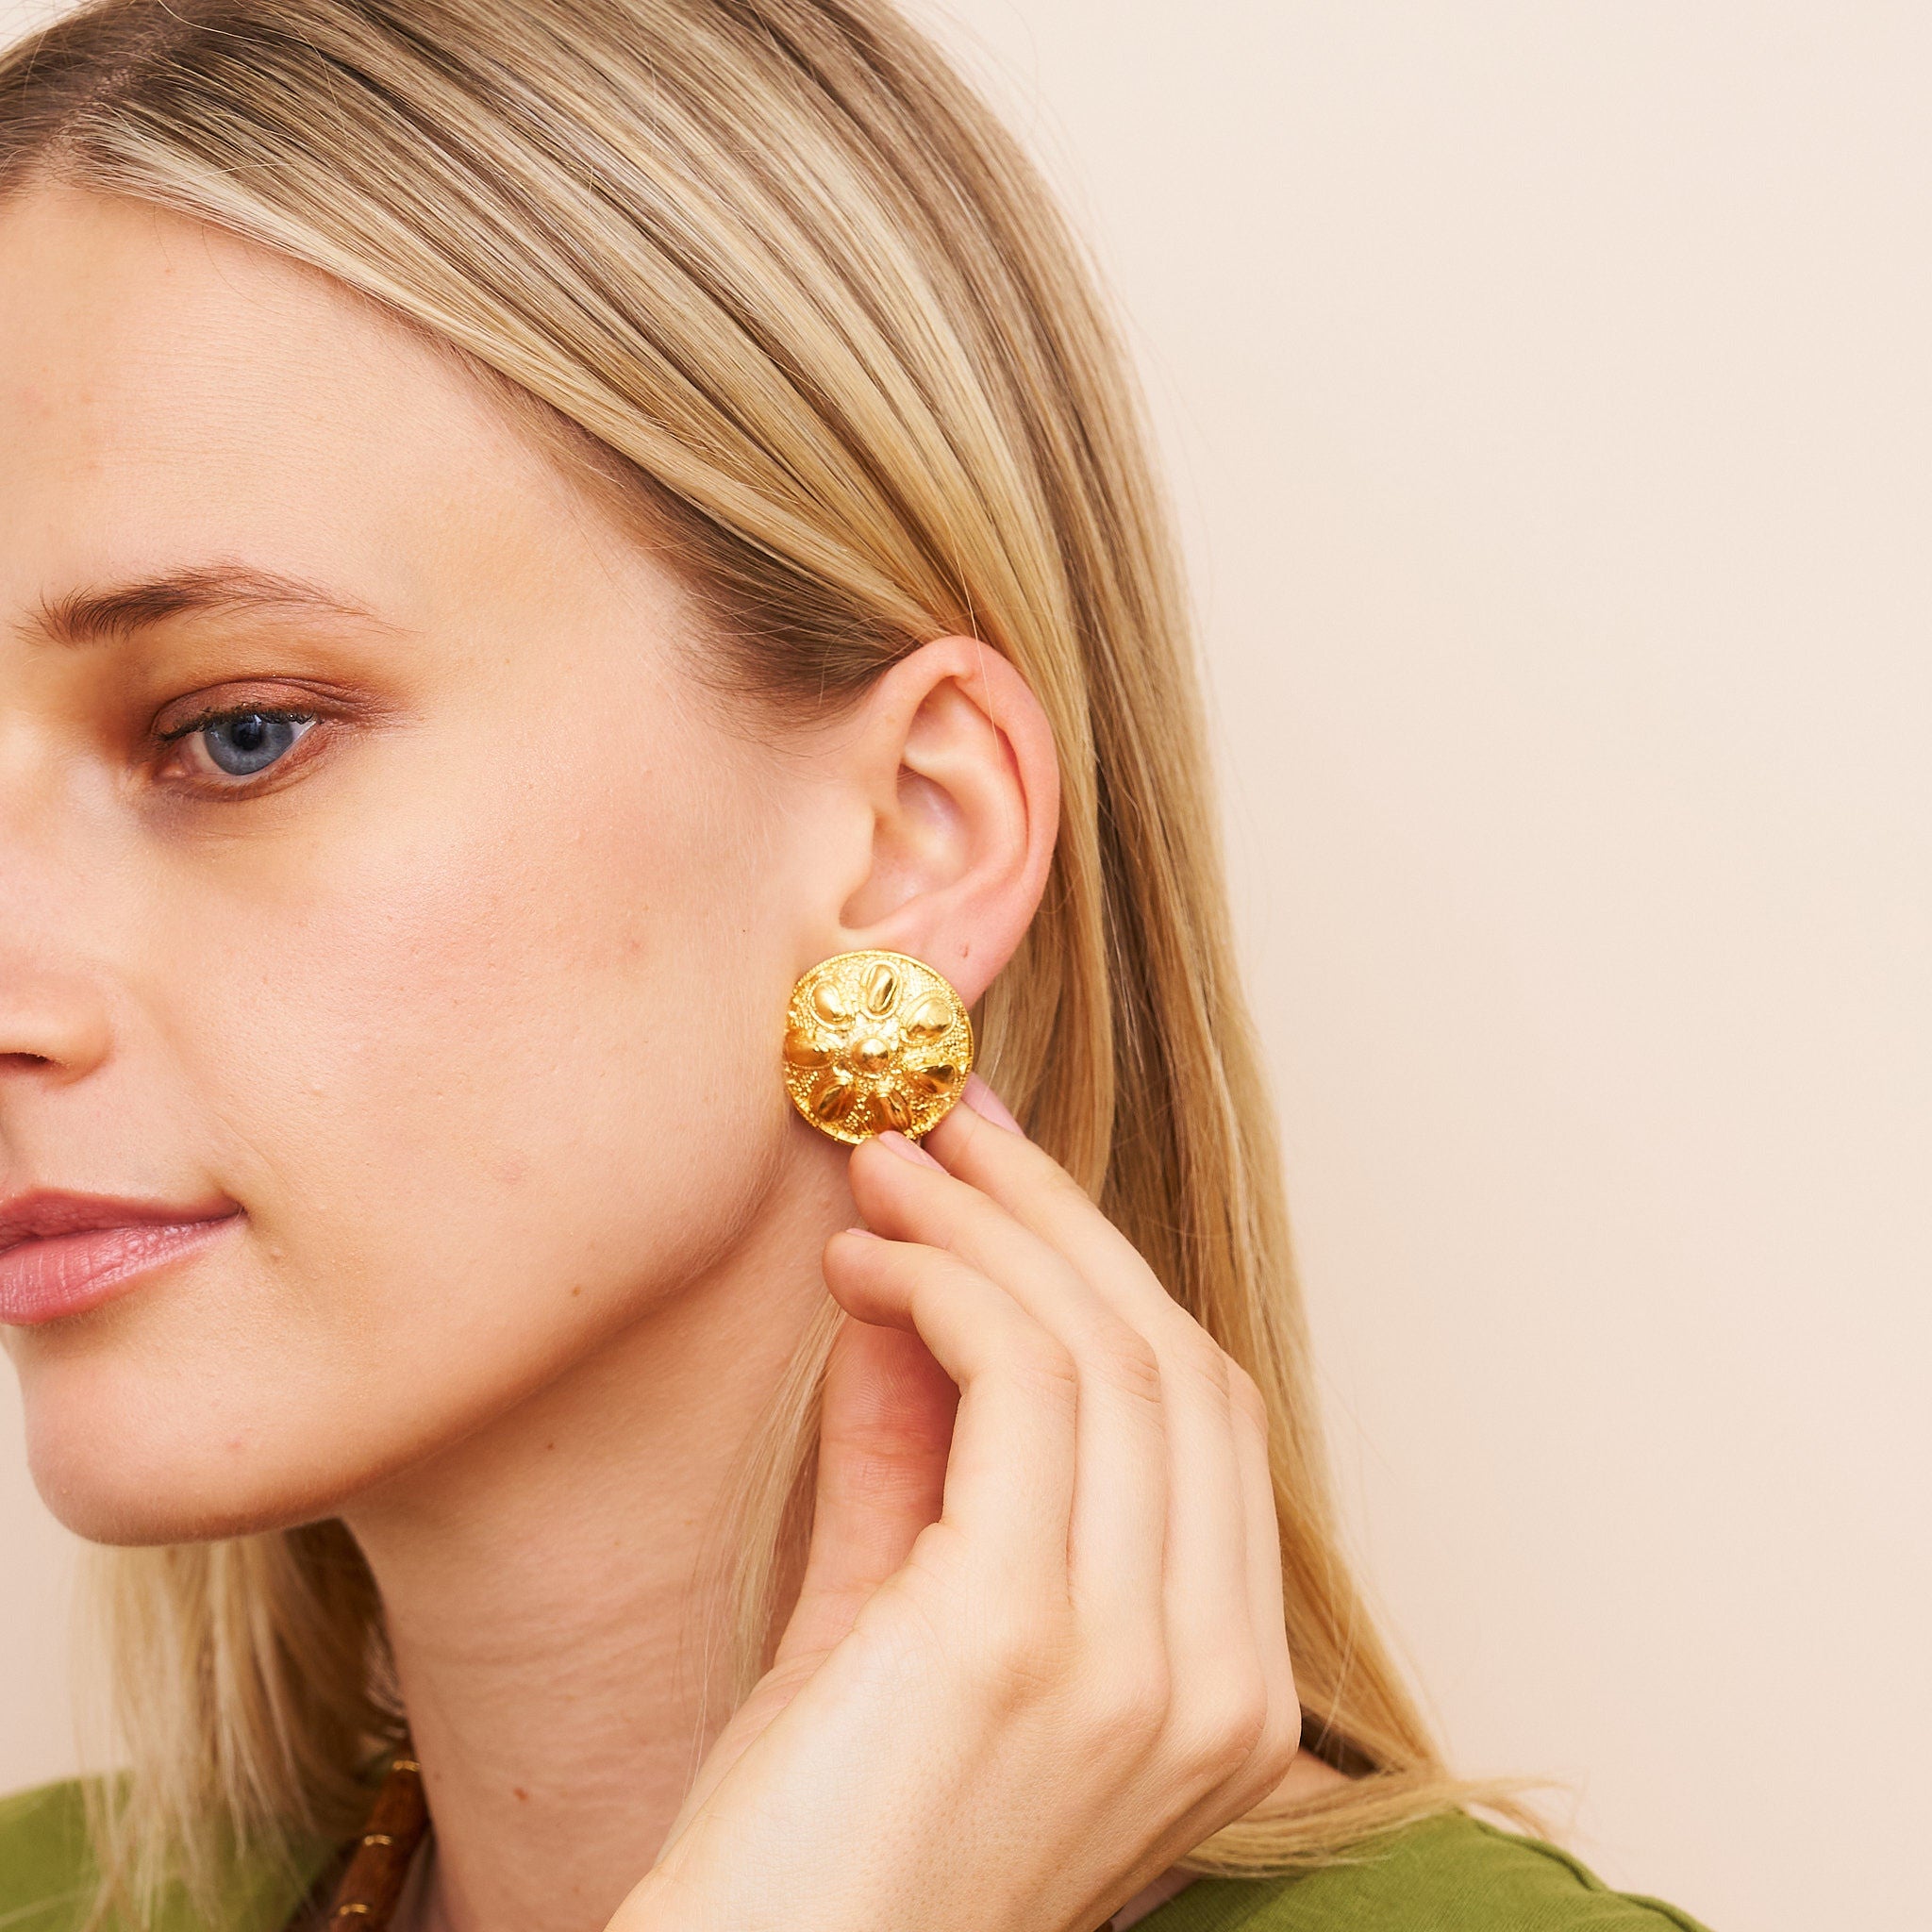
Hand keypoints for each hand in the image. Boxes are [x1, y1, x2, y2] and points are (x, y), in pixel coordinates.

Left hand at [607, 1076, 1301, 1931]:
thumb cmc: (809, 1852)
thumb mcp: (892, 1630)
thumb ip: (921, 1461)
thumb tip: (919, 1287)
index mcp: (1223, 1699)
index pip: (1201, 1418)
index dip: (1104, 1269)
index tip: (1006, 1174)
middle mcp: (1215, 1687)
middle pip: (1172, 1362)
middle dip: (1053, 1218)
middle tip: (945, 1126)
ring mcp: (1138, 1670)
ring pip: (1104, 1354)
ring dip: (987, 1230)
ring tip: (881, 1171)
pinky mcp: (1026, 1642)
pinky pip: (1022, 1384)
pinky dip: (945, 1289)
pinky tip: (864, 1263)